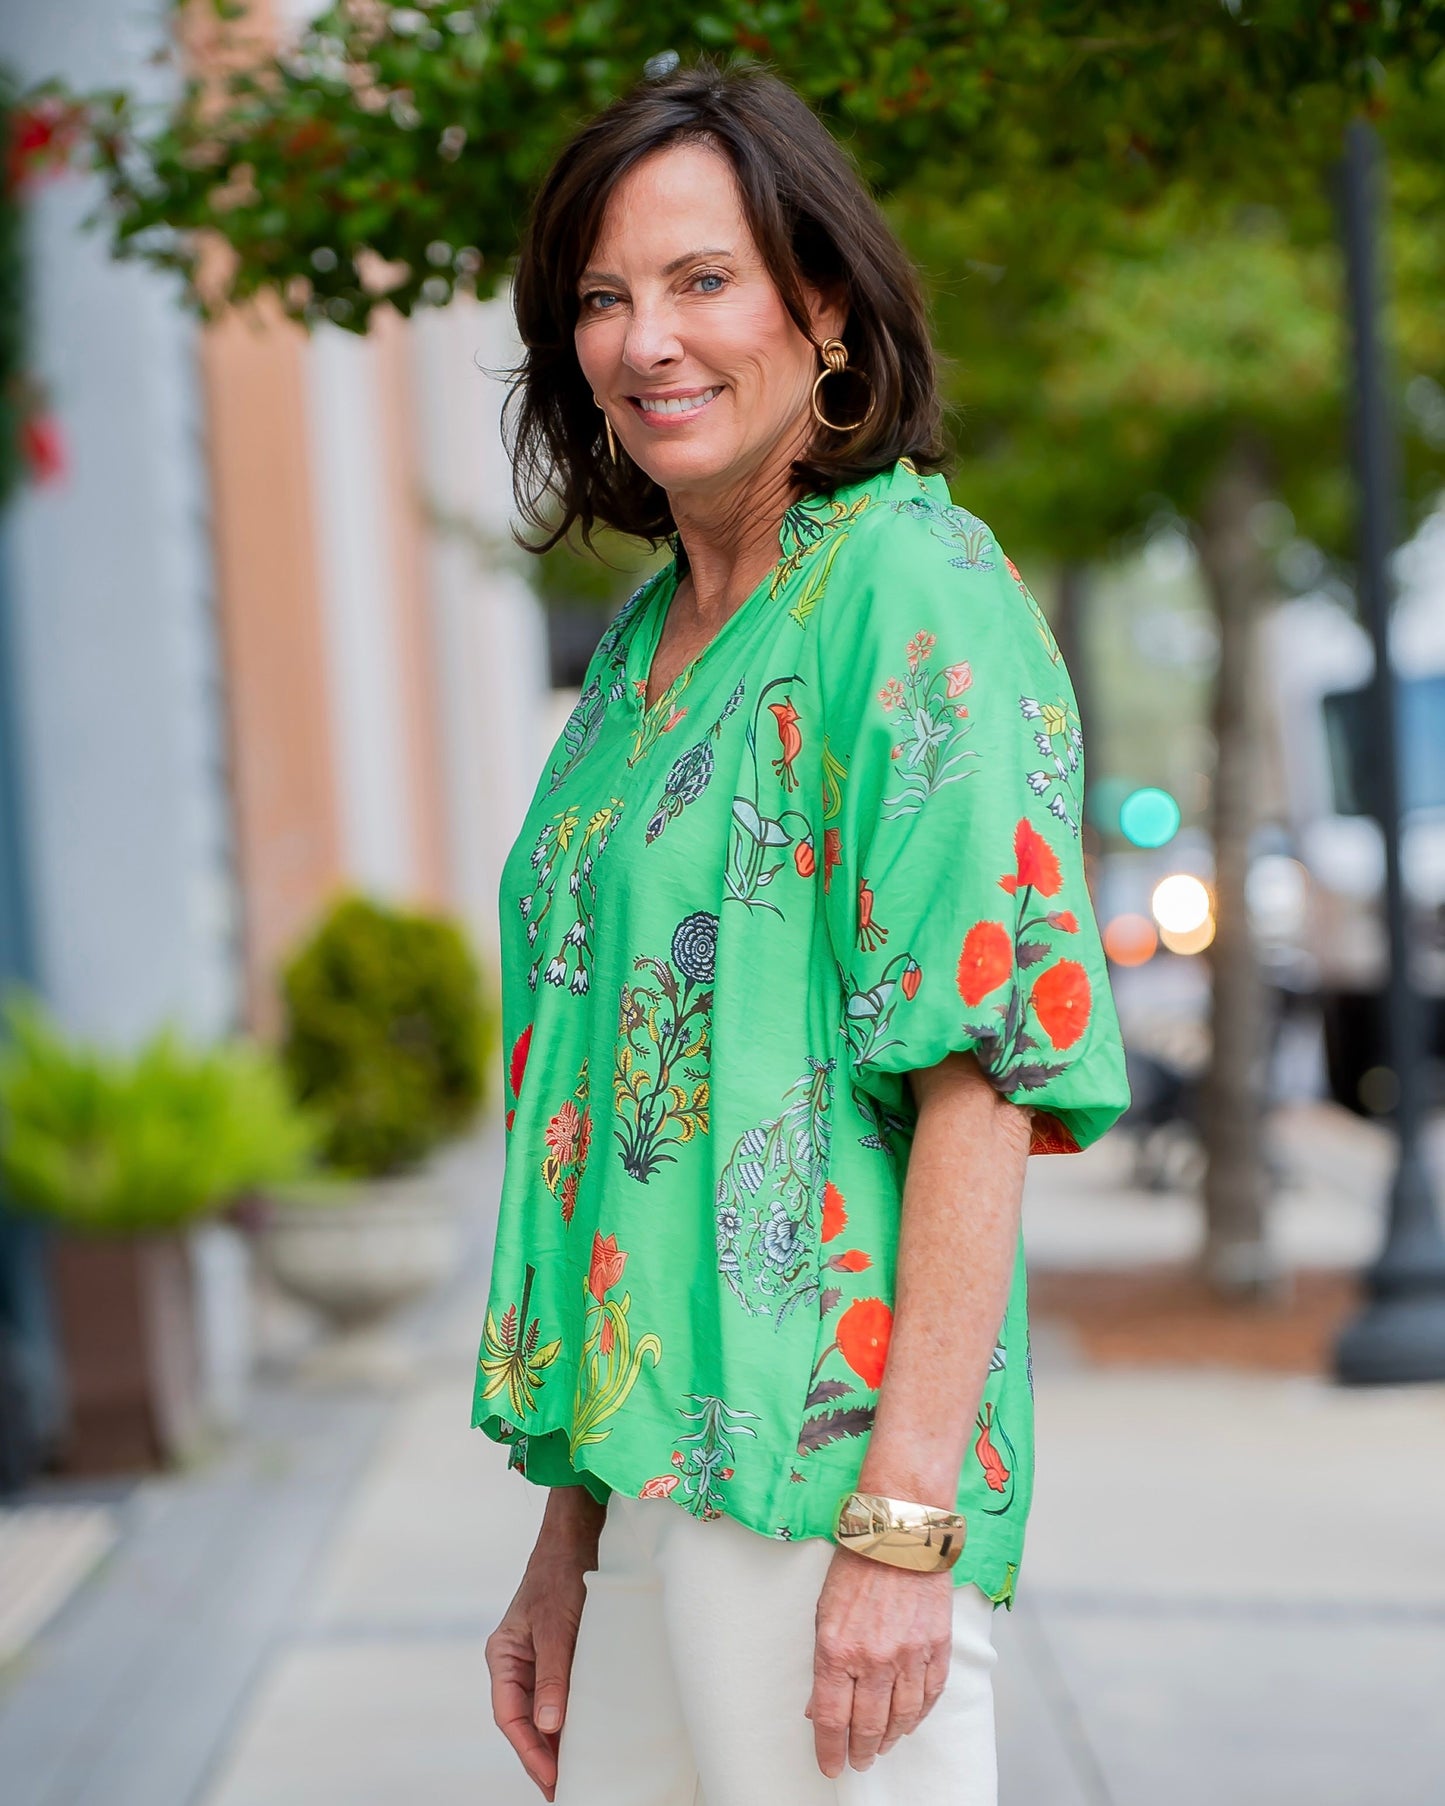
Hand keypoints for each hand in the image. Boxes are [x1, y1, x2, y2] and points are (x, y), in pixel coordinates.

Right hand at [486, 1493, 603, 1800]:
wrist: (581, 1533)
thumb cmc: (561, 1572)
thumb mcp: (557, 1625)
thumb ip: (553, 1675)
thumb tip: (548, 1728)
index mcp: (503, 1656)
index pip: (510, 1716)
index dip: (530, 1752)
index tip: (554, 1781)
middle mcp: (518, 1662)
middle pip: (526, 1721)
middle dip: (545, 1757)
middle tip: (570, 1790)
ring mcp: (541, 1659)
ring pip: (546, 1712)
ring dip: (561, 1742)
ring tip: (581, 1775)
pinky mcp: (564, 1654)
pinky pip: (566, 1694)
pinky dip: (574, 1718)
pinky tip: (591, 1738)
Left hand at [805, 1544, 952, 1776]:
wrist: (900, 1531)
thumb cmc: (857, 1565)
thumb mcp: (824, 1612)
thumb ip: (823, 1663)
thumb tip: (819, 1707)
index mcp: (837, 1649)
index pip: (832, 1718)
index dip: (830, 1749)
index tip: (830, 1764)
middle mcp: (874, 1658)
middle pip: (868, 1726)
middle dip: (860, 1751)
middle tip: (857, 1760)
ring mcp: (910, 1655)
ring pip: (902, 1718)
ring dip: (889, 1738)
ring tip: (880, 1745)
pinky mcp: (937, 1646)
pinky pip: (930, 1695)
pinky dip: (918, 1715)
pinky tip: (908, 1720)